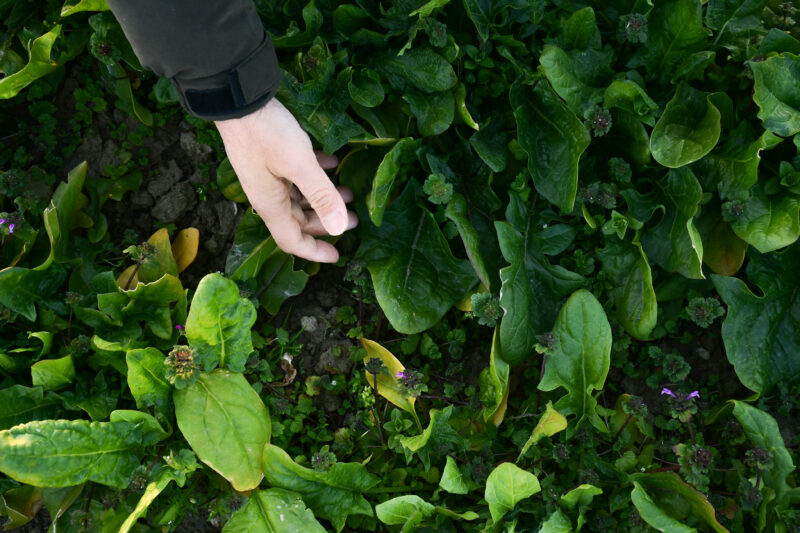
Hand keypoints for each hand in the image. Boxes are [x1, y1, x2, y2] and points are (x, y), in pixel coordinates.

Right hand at [214, 98, 357, 262]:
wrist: (236, 98)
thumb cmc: (267, 133)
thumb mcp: (300, 164)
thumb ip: (322, 195)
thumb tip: (340, 227)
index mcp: (271, 204)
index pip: (291, 240)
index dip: (314, 252)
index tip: (337, 256)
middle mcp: (267, 194)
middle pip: (297, 220)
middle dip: (326, 223)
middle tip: (353, 219)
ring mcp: (266, 175)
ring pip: (298, 197)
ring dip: (322, 198)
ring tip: (348, 191)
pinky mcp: (268, 157)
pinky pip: (294, 175)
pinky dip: (314, 174)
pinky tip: (331, 161)